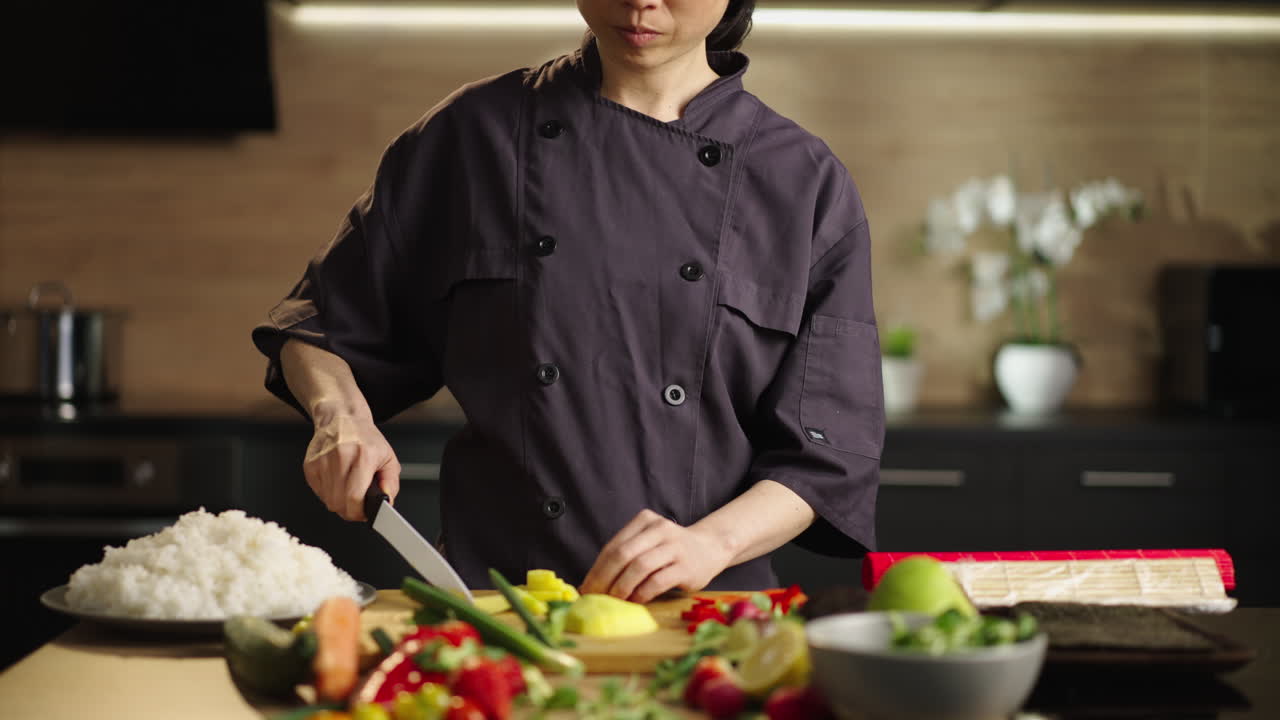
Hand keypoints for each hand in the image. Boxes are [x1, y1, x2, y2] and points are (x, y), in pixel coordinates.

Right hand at [303, 413, 400, 520]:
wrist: (342, 418)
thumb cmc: (366, 439)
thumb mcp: (388, 458)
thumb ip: (391, 483)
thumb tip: (387, 502)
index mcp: (362, 456)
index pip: (354, 498)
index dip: (359, 512)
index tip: (363, 513)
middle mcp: (340, 457)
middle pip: (338, 503)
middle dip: (349, 511)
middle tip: (357, 505)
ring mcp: (322, 461)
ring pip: (327, 500)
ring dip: (339, 502)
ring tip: (348, 490)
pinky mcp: (310, 465)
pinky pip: (318, 492)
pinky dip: (328, 493)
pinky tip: (337, 482)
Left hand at [580, 509, 733, 602]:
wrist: (709, 548)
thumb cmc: (670, 550)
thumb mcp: (648, 543)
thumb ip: (625, 555)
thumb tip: (592, 583)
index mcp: (644, 520)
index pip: (613, 546)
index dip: (597, 569)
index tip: (586, 589)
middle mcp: (659, 529)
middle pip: (623, 554)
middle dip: (605, 579)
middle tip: (596, 597)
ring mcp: (674, 546)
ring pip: (639, 567)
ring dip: (622, 587)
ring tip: (614, 600)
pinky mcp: (686, 566)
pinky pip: (657, 581)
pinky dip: (641, 593)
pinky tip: (635, 601)